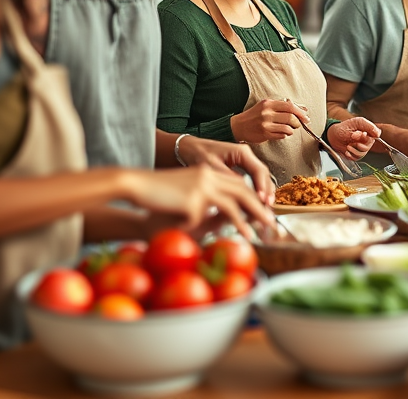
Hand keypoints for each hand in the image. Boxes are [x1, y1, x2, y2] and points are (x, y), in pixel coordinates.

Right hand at [122, 165, 274, 240]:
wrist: (136, 186)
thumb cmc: (160, 196)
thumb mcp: (188, 198)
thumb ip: (208, 205)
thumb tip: (228, 218)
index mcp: (208, 172)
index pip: (238, 183)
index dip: (253, 197)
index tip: (263, 210)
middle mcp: (208, 176)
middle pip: (242, 190)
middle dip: (259, 206)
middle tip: (271, 221)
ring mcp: (201, 186)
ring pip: (234, 202)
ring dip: (250, 217)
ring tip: (261, 231)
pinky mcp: (193, 199)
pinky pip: (210, 217)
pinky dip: (230, 226)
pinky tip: (240, 235)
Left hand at [176, 136, 274, 205]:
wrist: (190, 148)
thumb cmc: (198, 155)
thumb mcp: (212, 167)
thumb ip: (228, 178)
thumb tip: (242, 192)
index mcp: (242, 152)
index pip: (258, 171)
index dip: (262, 187)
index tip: (262, 201)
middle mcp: (247, 155)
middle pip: (263, 174)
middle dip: (267, 191)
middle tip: (267, 207)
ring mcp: (246, 160)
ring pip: (261, 177)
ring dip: (264, 192)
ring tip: (264, 208)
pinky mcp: (242, 167)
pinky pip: (254, 179)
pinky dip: (256, 190)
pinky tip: (256, 202)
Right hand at [230, 99, 308, 143]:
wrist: (238, 126)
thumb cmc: (254, 115)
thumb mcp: (266, 106)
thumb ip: (282, 106)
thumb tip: (302, 108)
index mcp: (268, 103)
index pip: (290, 106)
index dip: (300, 111)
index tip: (305, 116)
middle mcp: (267, 113)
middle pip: (291, 117)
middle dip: (298, 122)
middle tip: (299, 124)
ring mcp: (266, 124)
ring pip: (288, 128)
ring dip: (292, 129)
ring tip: (289, 129)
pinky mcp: (265, 134)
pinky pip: (282, 135)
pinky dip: (285, 134)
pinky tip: (281, 133)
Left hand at [327, 117, 380, 159]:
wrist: (332, 136)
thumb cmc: (342, 128)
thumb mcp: (355, 122)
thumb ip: (368, 126)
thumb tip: (377, 133)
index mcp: (367, 130)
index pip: (376, 135)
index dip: (368, 137)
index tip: (362, 134)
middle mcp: (365, 139)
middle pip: (369, 146)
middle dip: (359, 144)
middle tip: (353, 138)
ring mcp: (360, 147)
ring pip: (363, 153)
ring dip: (354, 150)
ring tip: (348, 145)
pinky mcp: (356, 154)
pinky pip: (357, 157)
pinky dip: (351, 155)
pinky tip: (347, 151)